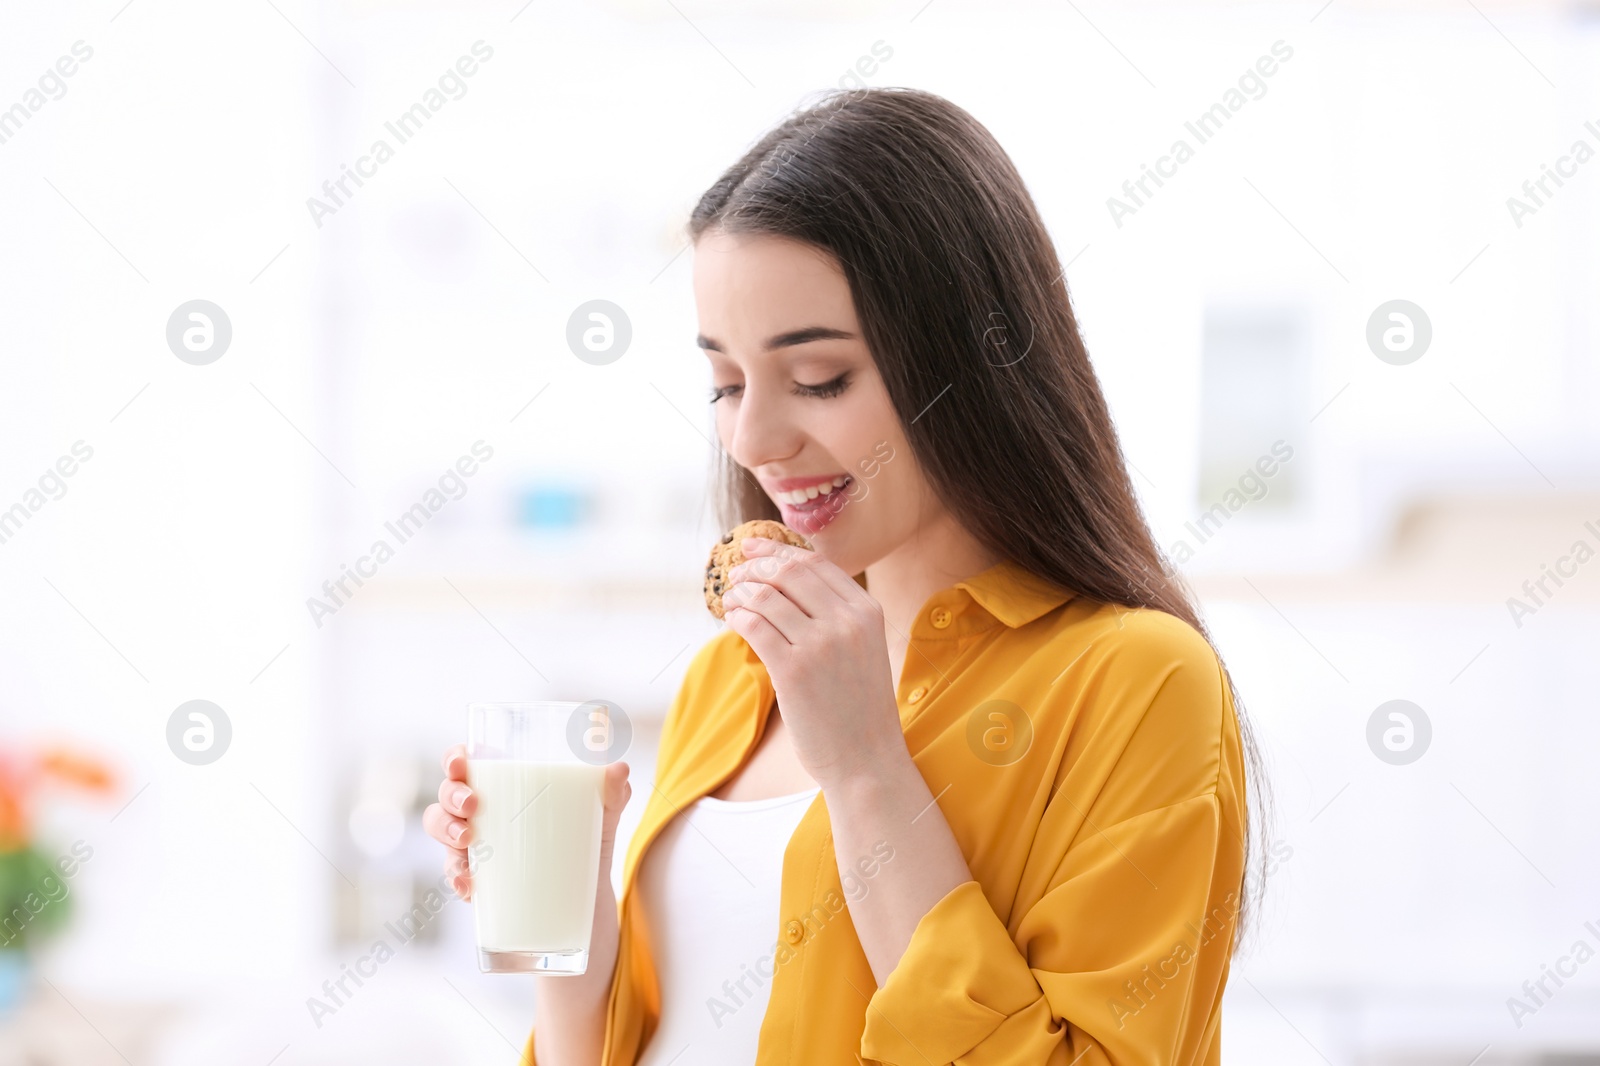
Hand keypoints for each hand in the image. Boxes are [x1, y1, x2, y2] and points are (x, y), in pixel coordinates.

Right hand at [423, 744, 631, 902]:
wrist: (587, 901)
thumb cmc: (585, 842)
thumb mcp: (601, 817)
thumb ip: (611, 793)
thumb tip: (619, 769)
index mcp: (503, 785)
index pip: (464, 762)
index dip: (453, 758)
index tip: (461, 763)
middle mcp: (480, 812)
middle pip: (446, 794)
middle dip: (450, 796)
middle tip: (473, 806)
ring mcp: (474, 847)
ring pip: (441, 830)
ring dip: (446, 831)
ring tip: (468, 839)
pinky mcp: (476, 881)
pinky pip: (454, 875)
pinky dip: (456, 878)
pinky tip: (468, 883)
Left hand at [720, 537, 907, 788]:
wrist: (867, 760)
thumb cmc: (860, 708)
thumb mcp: (865, 649)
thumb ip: (838, 615)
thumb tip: (788, 582)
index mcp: (867, 611)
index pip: (815, 563)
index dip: (778, 551)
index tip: (754, 548)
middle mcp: (847, 622)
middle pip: (788, 572)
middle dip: (755, 566)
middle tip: (736, 572)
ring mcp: (820, 645)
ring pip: (766, 596)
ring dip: (741, 592)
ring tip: (731, 599)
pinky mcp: (793, 671)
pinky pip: (754, 627)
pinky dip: (737, 617)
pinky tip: (732, 620)